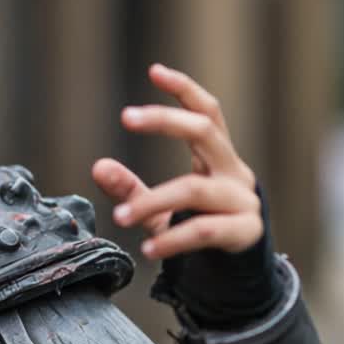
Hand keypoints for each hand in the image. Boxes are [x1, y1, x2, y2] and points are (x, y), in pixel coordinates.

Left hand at [91, 63, 261, 259]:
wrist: (237, 273)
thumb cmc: (198, 227)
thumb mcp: (161, 206)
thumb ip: (130, 188)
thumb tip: (98, 166)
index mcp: (217, 158)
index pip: (207, 113)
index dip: (184, 90)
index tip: (154, 71)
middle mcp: (233, 172)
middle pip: (204, 131)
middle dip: (165, 120)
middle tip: (126, 116)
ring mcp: (243, 201)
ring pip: (193, 188)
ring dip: (151, 201)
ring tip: (120, 218)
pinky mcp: (245, 232)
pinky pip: (203, 229)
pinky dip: (172, 239)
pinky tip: (147, 248)